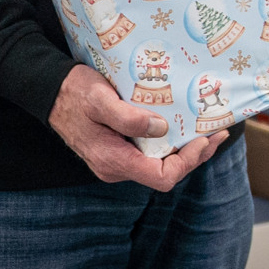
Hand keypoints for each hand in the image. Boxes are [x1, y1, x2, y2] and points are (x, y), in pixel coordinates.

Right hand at [48, 66, 224, 187]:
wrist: (50, 91)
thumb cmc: (74, 92)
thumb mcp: (100, 99)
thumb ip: (128, 117)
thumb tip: (161, 128)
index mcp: (114, 161)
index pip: (162, 178)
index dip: (187, 162)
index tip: (202, 139)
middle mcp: (117, 167)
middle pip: (166, 173)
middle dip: (194, 155)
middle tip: (217, 133)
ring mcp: (118, 161)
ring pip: (160, 164)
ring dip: (186, 150)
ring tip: (209, 130)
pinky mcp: (119, 151)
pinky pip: (152, 154)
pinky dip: (171, 144)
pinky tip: (184, 128)